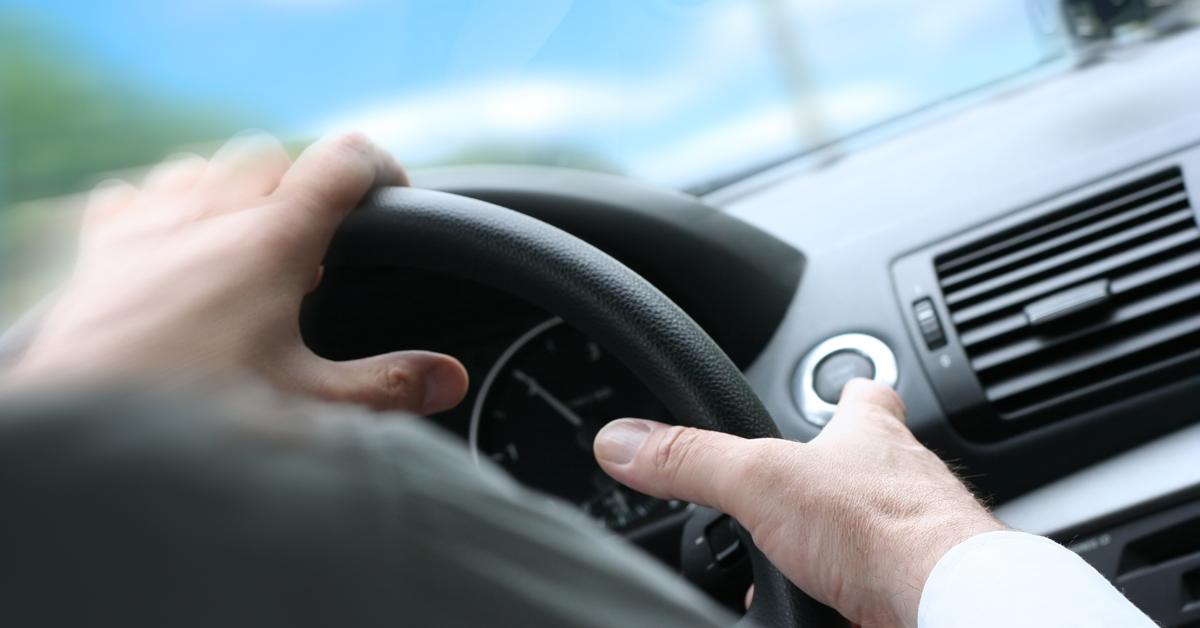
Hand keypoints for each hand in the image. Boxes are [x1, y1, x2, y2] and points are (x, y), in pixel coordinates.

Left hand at [8, 132, 467, 414]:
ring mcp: (147, 226)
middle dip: (305, 187)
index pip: (343, 161)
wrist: (83, 443)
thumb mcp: (312, 409)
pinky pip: (137, 192)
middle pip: (273, 157)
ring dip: (236, 190)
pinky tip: (174, 247)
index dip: (381, 168)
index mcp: (272, 241)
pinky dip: (164, 204)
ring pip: (203, 166)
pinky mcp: (99, 251)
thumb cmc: (197, 424)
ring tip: (252, 247)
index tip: (395, 198)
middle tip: (322, 248)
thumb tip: (450, 376)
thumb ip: (390, 386)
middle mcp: (209, 216)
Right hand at [592, 379, 1003, 627]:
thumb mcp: (761, 482)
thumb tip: (620, 441)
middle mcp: (901, 483)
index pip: (862, 395)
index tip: (837, 389)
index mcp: (869, 436)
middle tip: (792, 497)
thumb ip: (690, 460)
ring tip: (801, 564)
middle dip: (828, 481)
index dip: (846, 390)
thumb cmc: (886, 531)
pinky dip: (852, 594)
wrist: (949, 604)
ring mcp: (917, 539)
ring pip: (874, 532)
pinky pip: (880, 586)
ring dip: (838, 546)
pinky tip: (832, 606)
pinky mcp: (916, 588)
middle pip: (868, 467)